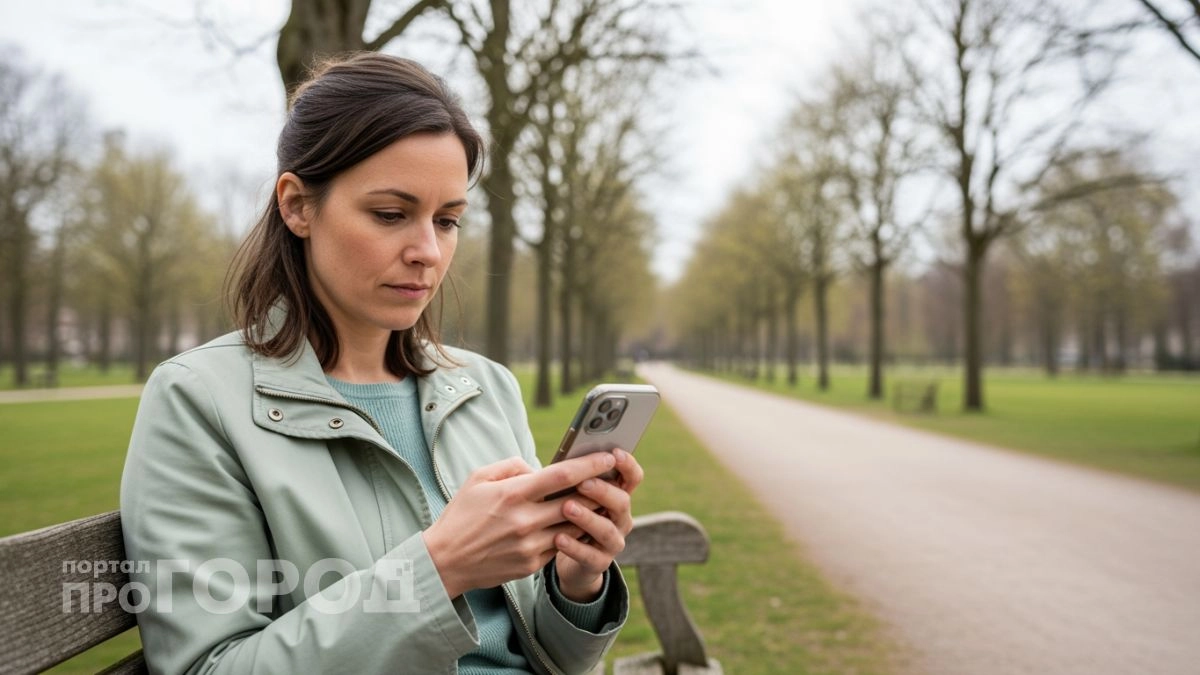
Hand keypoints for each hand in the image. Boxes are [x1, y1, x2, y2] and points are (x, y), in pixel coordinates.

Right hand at [422, 452, 615, 597]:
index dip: (590, 464)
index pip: (562, 476)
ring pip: (575, 527)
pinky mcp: (532, 565)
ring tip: (599, 501)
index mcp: (513, 494)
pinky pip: (562, 545)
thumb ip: (512, 466)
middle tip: (611, 479)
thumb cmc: (461, 515)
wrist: (444, 562)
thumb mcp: (478, 479)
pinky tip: (576, 524)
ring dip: (590, 514)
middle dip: (598, 489)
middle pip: (577, 502)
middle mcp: (525, 521)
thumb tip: (537, 468)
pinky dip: (572, 533)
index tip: (608, 457)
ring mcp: (530, 546)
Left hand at [553, 448, 644, 601]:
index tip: (614, 453)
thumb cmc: (568, 516)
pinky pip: (590, 556)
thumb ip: (572, 478)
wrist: (569, 558)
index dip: (627, 465)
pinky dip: (574, 547)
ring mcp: (613, 542)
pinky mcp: (599, 563)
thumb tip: (560, 459)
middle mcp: (620, 518)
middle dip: (602, 491)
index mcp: (617, 496)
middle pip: (622, 502)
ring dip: (587, 518)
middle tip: (582, 483)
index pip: (632, 477)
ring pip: (607, 530)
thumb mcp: (571, 494)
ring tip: (566, 508)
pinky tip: (558, 538)